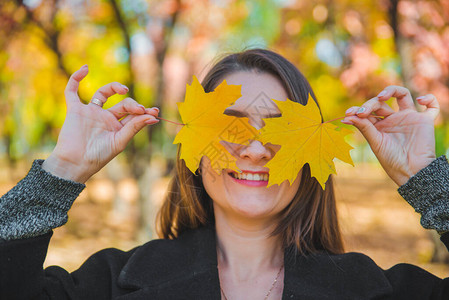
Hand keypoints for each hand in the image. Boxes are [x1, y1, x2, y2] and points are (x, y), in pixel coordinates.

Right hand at [42, 65, 158, 182]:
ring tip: (124, 89)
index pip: (134, 114)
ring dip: (114, 87)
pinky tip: (85, 69)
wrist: (75, 163)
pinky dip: (76, 78)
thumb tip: (153, 117)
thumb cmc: (98, 156)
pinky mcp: (75, 110)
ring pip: (103, 93)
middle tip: (140, 109)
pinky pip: (73, 90)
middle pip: (123, 104)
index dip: (144, 111)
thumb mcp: (119, 142)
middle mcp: (105, 118)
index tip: (154, 112)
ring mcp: (90, 112)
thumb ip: (134, 127)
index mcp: (117, 127)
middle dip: (133, 105)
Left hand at [342, 86, 438, 185]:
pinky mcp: (424, 121)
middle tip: (363, 112)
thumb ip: (364, 127)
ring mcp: (408, 118)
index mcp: (379, 126)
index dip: (358, 109)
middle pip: (381, 102)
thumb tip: (346, 116)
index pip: (368, 111)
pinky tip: (420, 100)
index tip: (349, 113)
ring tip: (382, 96)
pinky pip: (431, 106)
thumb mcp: (375, 142)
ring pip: (402, 95)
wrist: (411, 171)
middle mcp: (393, 120)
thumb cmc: (391, 160)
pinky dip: (429, 99)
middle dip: (370, 104)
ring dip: (392, 90)